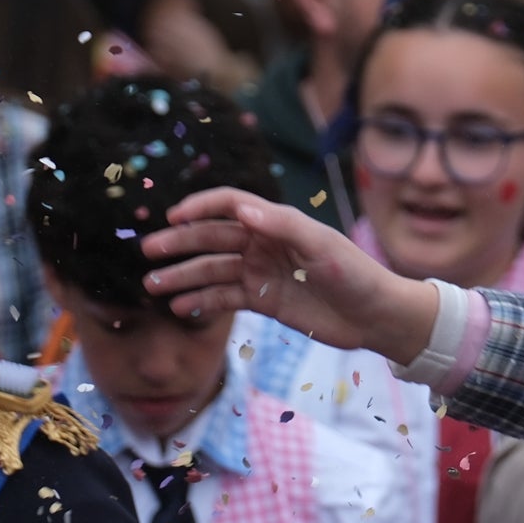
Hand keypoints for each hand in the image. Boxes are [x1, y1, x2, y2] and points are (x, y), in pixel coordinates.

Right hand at [140, 187, 435, 362]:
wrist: (376, 317)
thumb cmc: (356, 275)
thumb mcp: (323, 247)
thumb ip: (284, 226)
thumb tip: (243, 209)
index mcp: (278, 223)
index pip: (231, 205)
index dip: (201, 207)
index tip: (173, 218)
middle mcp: (264, 244)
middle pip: (213, 238)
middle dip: (180, 243)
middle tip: (148, 252)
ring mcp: (261, 272)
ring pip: (212, 270)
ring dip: (182, 276)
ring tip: (153, 287)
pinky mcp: (263, 300)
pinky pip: (224, 297)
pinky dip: (201, 301)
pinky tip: (179, 306)